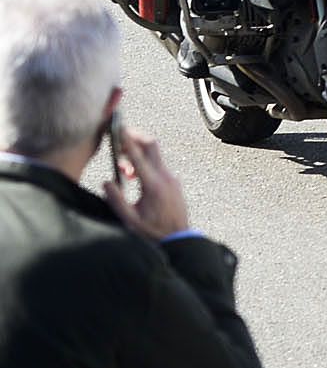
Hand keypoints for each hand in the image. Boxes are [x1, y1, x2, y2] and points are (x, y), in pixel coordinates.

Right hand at [101, 126, 190, 240]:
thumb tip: (106, 182)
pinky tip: (133, 177)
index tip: (118, 128)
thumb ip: (117, 200)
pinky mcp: (174, 182)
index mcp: (154, 185)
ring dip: (138, 154)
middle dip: (135, 138)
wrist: (179, 238)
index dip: (127, 140)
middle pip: (152, 147)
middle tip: (119, 138)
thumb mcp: (130, 220)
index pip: (138, 156)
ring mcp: (172, 179)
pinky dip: (145, 164)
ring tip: (122, 168)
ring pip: (155, 156)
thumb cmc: (153, 232)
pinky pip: (159, 166)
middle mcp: (166, 177)